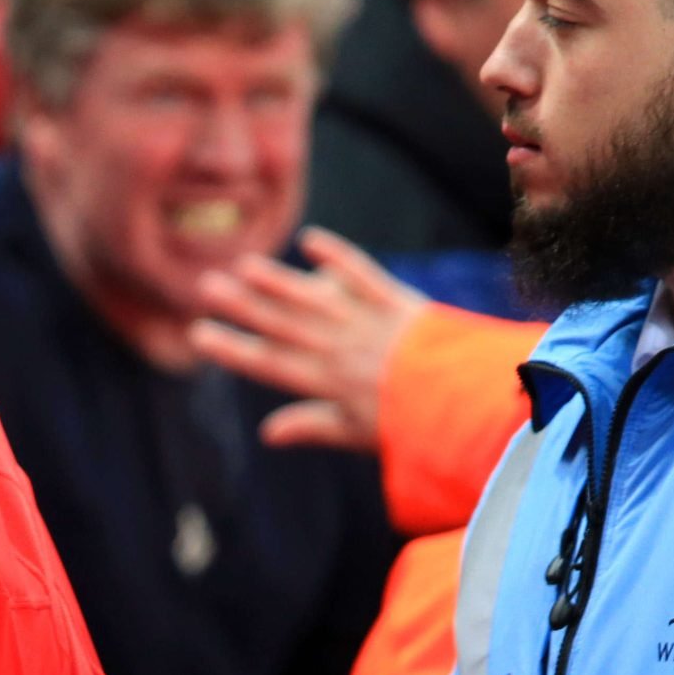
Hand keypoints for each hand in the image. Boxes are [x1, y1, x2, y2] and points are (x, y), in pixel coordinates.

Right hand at [188, 226, 425, 452]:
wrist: (473, 402)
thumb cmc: (415, 422)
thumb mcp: (359, 434)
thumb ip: (312, 427)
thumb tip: (266, 434)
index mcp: (330, 383)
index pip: (271, 364)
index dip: (233, 348)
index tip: (200, 334)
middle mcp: (343, 350)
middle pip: (285, 324)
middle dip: (244, 305)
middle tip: (208, 286)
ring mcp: (370, 323)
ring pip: (316, 299)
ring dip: (279, 280)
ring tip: (245, 264)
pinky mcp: (399, 303)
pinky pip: (365, 277)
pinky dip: (338, 257)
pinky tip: (310, 240)